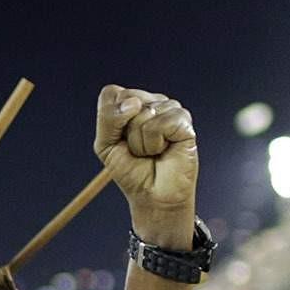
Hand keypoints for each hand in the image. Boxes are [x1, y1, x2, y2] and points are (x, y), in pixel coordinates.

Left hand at [95, 88, 198, 246]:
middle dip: (126, 132)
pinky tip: (164, 150)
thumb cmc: (131, 170)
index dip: (111, 120)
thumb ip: (109, 118)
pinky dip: (155, 143)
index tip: (120, 140)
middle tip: (138, 149)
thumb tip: (134, 103)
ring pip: (143, 114)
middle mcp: (153, 101)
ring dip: (141, 142)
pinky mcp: (184, 122)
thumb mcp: (105, 144)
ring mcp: (171, 109)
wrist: (152, 196)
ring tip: (151, 152)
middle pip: (127, 101)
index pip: (112, 93)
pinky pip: (159, 124)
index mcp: (134, 102)